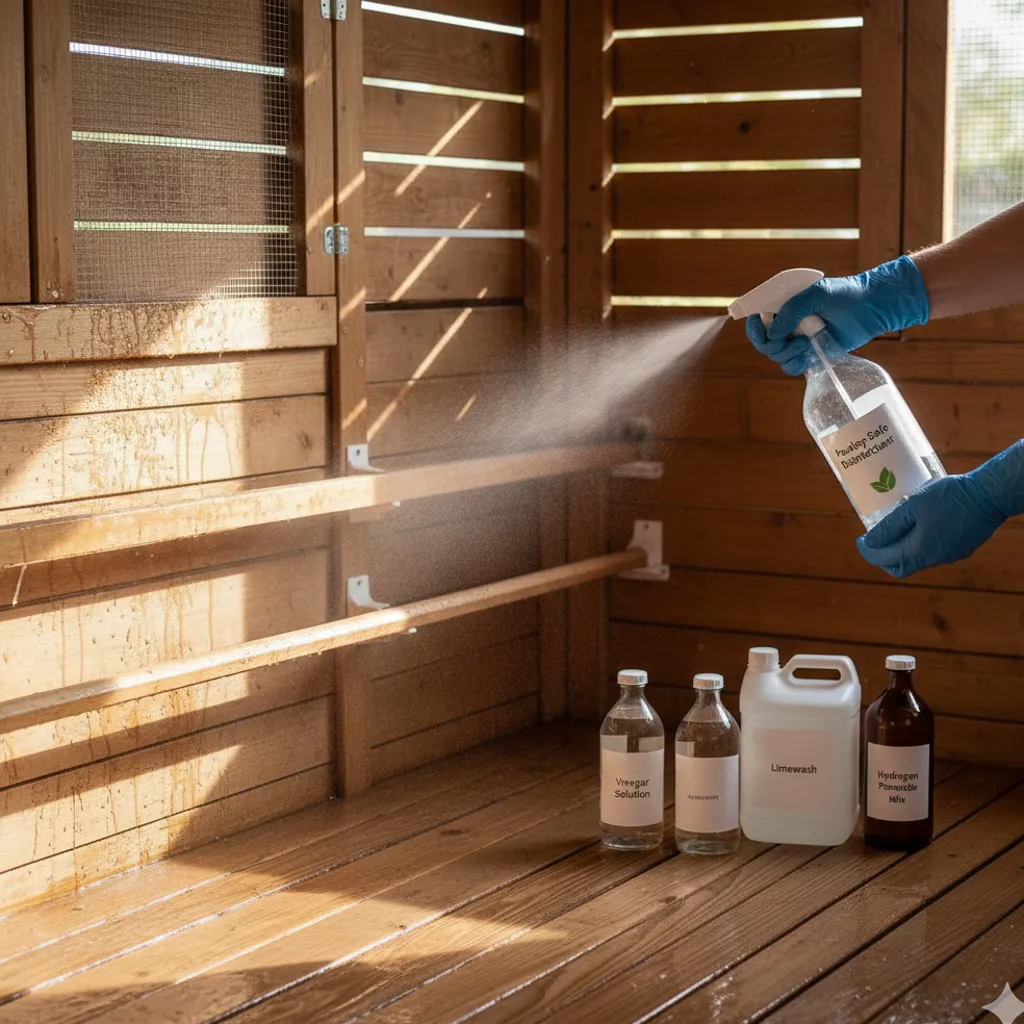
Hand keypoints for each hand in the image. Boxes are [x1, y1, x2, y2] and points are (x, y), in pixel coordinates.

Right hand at [745, 255, 929, 375]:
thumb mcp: (817, 294)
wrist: (872, 307)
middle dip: (773, 344)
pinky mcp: (810, 354)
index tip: (759, 325)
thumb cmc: (846, 294)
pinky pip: (791, 367)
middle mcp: (788, 324)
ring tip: (807, 343)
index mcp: (784, 306)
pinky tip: (807, 355)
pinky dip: (794, 365)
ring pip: (776, 356)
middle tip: (792, 339)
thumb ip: (792, 309)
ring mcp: (798, 340)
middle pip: (764, 343)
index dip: (754, 327)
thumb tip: (773, 332)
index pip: (758, 320)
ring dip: (787, 353)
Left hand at [856, 441, 1023, 576]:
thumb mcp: (913, 506)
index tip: (860, 541)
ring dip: (902, 551)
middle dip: (883, 558)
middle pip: (901, 567)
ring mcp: (950, 556)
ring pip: (918, 561)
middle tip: (874, 542)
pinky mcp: (961, 549)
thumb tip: (870, 541)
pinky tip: (918, 529)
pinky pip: (933, 553)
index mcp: (920, 550)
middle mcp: (935, 558)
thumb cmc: (949, 496)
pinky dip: (919, 546)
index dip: (868, 552)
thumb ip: (890, 526)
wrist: (990, 494)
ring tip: (894, 531)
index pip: (885, 559)